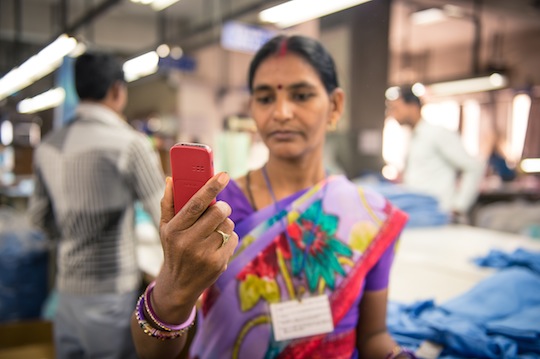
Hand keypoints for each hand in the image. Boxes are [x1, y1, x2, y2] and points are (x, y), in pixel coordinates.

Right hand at [152, 172, 237, 322]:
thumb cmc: (173, 249)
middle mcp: (189, 242)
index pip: (196, 204)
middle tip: (219, 208)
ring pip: (228, 225)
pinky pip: (233, 238)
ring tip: (214, 229)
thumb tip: (171, 179)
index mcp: (174, 230)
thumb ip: (168, 203)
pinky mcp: (219, 263)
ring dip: (224, 223)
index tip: (224, 175)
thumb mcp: (165, 228)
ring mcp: (205, 254)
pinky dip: (229, 237)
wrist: (179, 285)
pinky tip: (217, 244)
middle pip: (218, 212)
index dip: (211, 187)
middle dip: (222, 207)